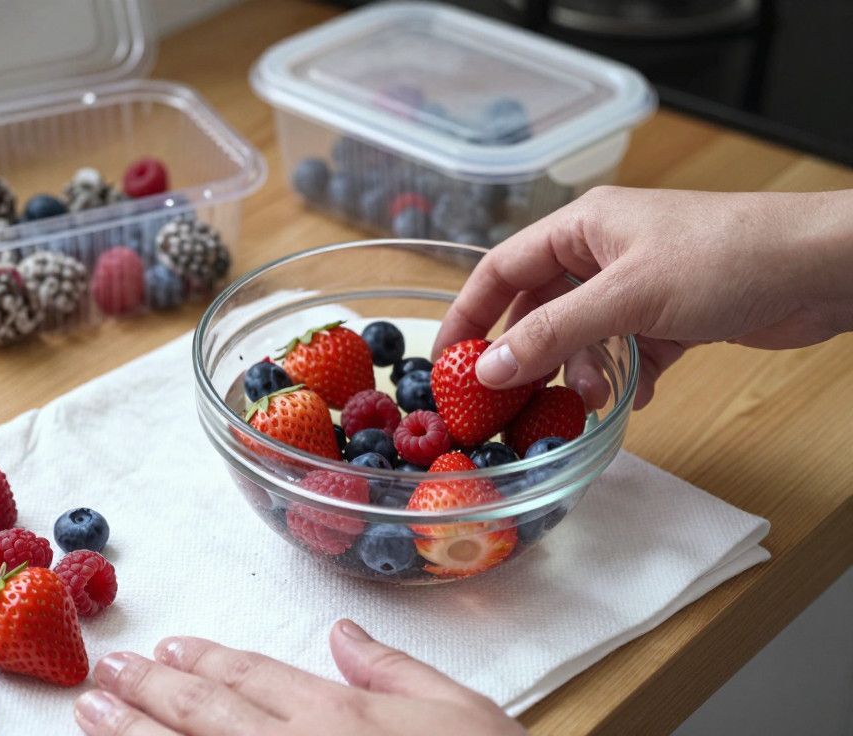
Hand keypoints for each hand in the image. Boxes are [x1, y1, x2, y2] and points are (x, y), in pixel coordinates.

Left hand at [73, 619, 523, 735]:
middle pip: (203, 715)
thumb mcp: (465, 713)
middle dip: (147, 692)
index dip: (205, 661)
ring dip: (131, 735)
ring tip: (90, 713)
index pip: (254, 677)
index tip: (168, 648)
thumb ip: (396, 671)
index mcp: (339, 717)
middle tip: (104, 674)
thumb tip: (344, 632)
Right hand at [434, 187, 852, 407]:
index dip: (469, 314)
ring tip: (592, 401)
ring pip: (585, 337)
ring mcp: (639, 284)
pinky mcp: (673, 315)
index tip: (445, 360)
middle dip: (532, 356)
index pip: (502, 269)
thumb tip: (489, 370)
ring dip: (584, 372)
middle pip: (541, 309)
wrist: (821, 268)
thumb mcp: (627, 297)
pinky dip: (627, 377)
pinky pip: (628, 352)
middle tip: (512, 400)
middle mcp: (604, 252)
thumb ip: (554, 335)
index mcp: (582, 227)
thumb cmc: (726, 257)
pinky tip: (636, 398)